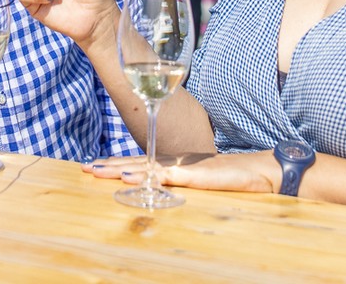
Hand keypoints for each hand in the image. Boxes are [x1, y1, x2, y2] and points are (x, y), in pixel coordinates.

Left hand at [84, 150, 278, 194]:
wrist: (260, 170)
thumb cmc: (233, 175)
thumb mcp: (201, 178)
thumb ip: (182, 178)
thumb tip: (161, 182)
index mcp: (175, 162)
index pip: (140, 162)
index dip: (116, 163)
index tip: (94, 165)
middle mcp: (175, 162)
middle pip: (136, 163)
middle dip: (109, 166)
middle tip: (85, 168)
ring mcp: (184, 167)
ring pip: (145, 167)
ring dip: (120, 170)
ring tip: (98, 172)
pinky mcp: (195, 175)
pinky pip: (167, 176)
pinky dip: (147, 177)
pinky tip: (132, 178)